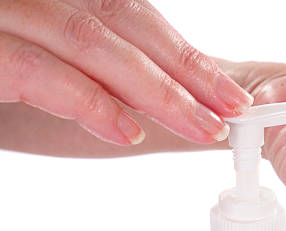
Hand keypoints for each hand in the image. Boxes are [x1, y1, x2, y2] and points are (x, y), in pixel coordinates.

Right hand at [0, 0, 251, 145]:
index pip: (131, 15)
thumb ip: (81, 62)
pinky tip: (126, 130)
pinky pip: (38, 70)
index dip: (182, 53)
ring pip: (92, 42)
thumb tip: (135, 93)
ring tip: (200, 126)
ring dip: (154, 89)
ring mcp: (4, 12)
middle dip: (184, 72)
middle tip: (230, 112)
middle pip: (123, 23)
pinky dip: (87, 100)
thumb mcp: (32, 47)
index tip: (223, 91)